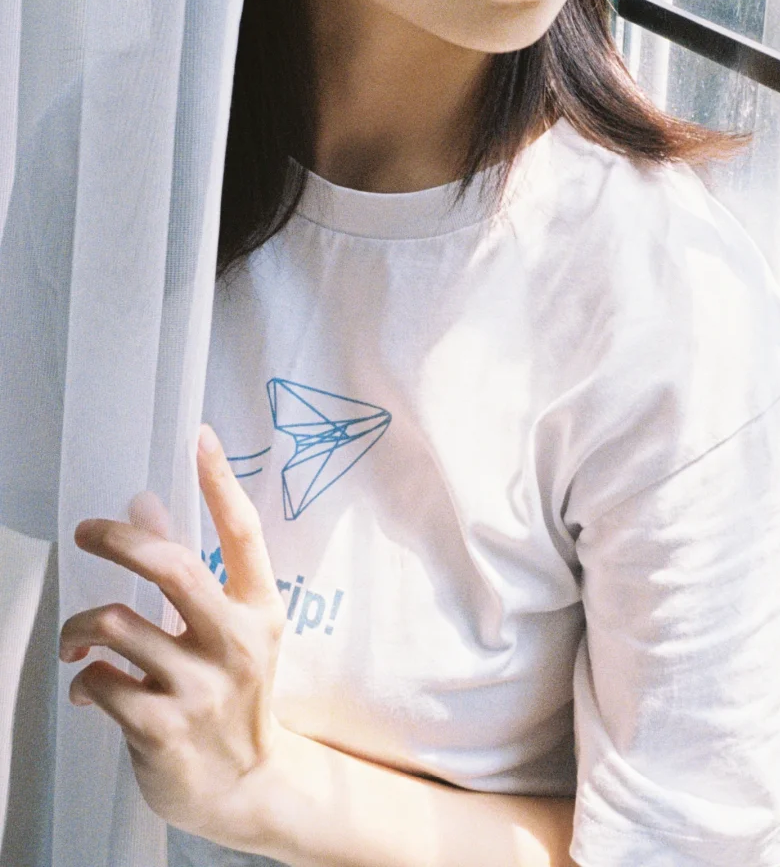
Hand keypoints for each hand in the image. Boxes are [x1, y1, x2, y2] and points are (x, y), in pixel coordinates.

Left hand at [59, 424, 287, 846]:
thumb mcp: (226, 629)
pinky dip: (83, 676)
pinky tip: (89, 684)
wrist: (243, 786)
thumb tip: (145, 502)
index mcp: (260, 610)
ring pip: (117, 624)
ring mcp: (200, 689)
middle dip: (119, 541)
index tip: (201, 436)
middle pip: (173, 568)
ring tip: (76, 638)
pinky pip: (100, 680)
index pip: (243, 533)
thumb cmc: (233, 694)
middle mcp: (236, 643)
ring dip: (81, 625)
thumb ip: (188, 567)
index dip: (220, 482)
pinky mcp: (162, 728)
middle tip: (87, 531)